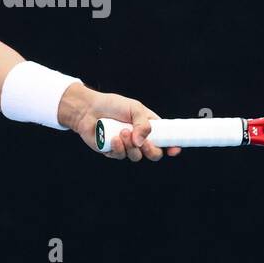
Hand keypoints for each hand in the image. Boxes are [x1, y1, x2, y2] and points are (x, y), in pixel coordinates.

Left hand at [59, 84, 182, 161]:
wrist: (89, 109)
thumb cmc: (113, 105)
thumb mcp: (134, 108)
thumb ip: (143, 124)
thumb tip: (142, 142)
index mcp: (149, 127)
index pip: (166, 140)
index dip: (172, 147)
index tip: (174, 149)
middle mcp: (140, 139)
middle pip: (154, 154)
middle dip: (151, 151)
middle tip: (143, 142)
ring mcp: (127, 147)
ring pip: (137, 157)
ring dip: (131, 146)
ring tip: (122, 132)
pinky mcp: (113, 152)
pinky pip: (120, 156)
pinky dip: (118, 147)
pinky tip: (113, 137)